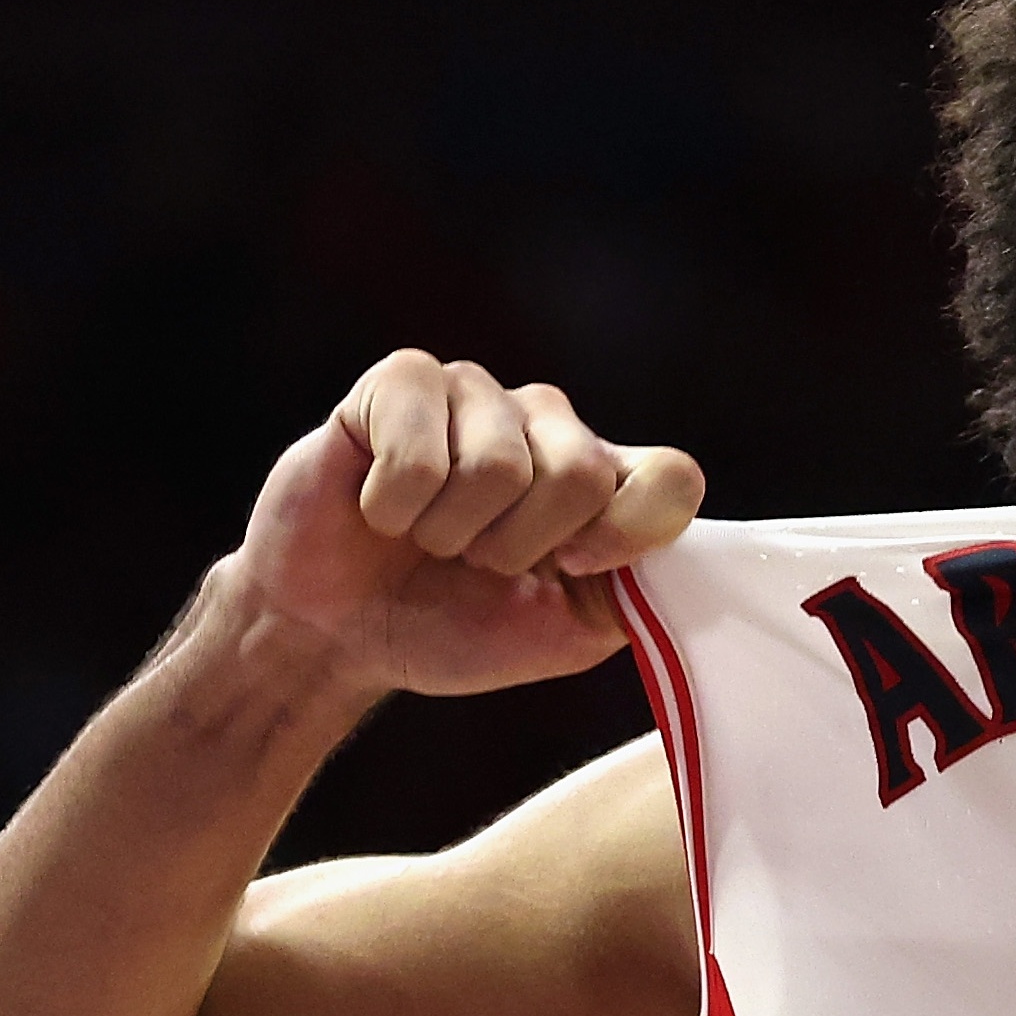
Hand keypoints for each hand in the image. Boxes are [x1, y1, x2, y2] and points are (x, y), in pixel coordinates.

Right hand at [222, 351, 705, 696]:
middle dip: (517, 547)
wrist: (334, 633)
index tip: (570, 569)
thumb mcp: (563, 634)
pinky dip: (393, 507)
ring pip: (498, 467)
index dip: (629, 533)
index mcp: (605, 481)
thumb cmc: (449, 628)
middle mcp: (552, 424)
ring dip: (448, 531)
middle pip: (584, 474)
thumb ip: (633, 596)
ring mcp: (479, 393)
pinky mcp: (404, 381)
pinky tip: (378, 506)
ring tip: (424, 534)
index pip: (673, 478)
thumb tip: (681, 557)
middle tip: (473, 560)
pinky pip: (420, 453)